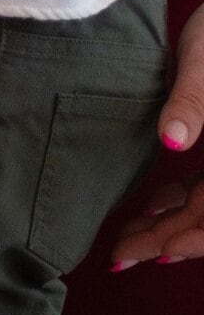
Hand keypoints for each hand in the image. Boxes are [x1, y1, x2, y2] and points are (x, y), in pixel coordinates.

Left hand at [111, 0, 203, 269]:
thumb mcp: (202, 59)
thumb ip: (192, 101)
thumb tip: (173, 141)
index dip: (187, 239)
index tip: (146, 255)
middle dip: (171, 239)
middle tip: (120, 255)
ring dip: (174, 222)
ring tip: (128, 237)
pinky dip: (185, 199)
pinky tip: (153, 204)